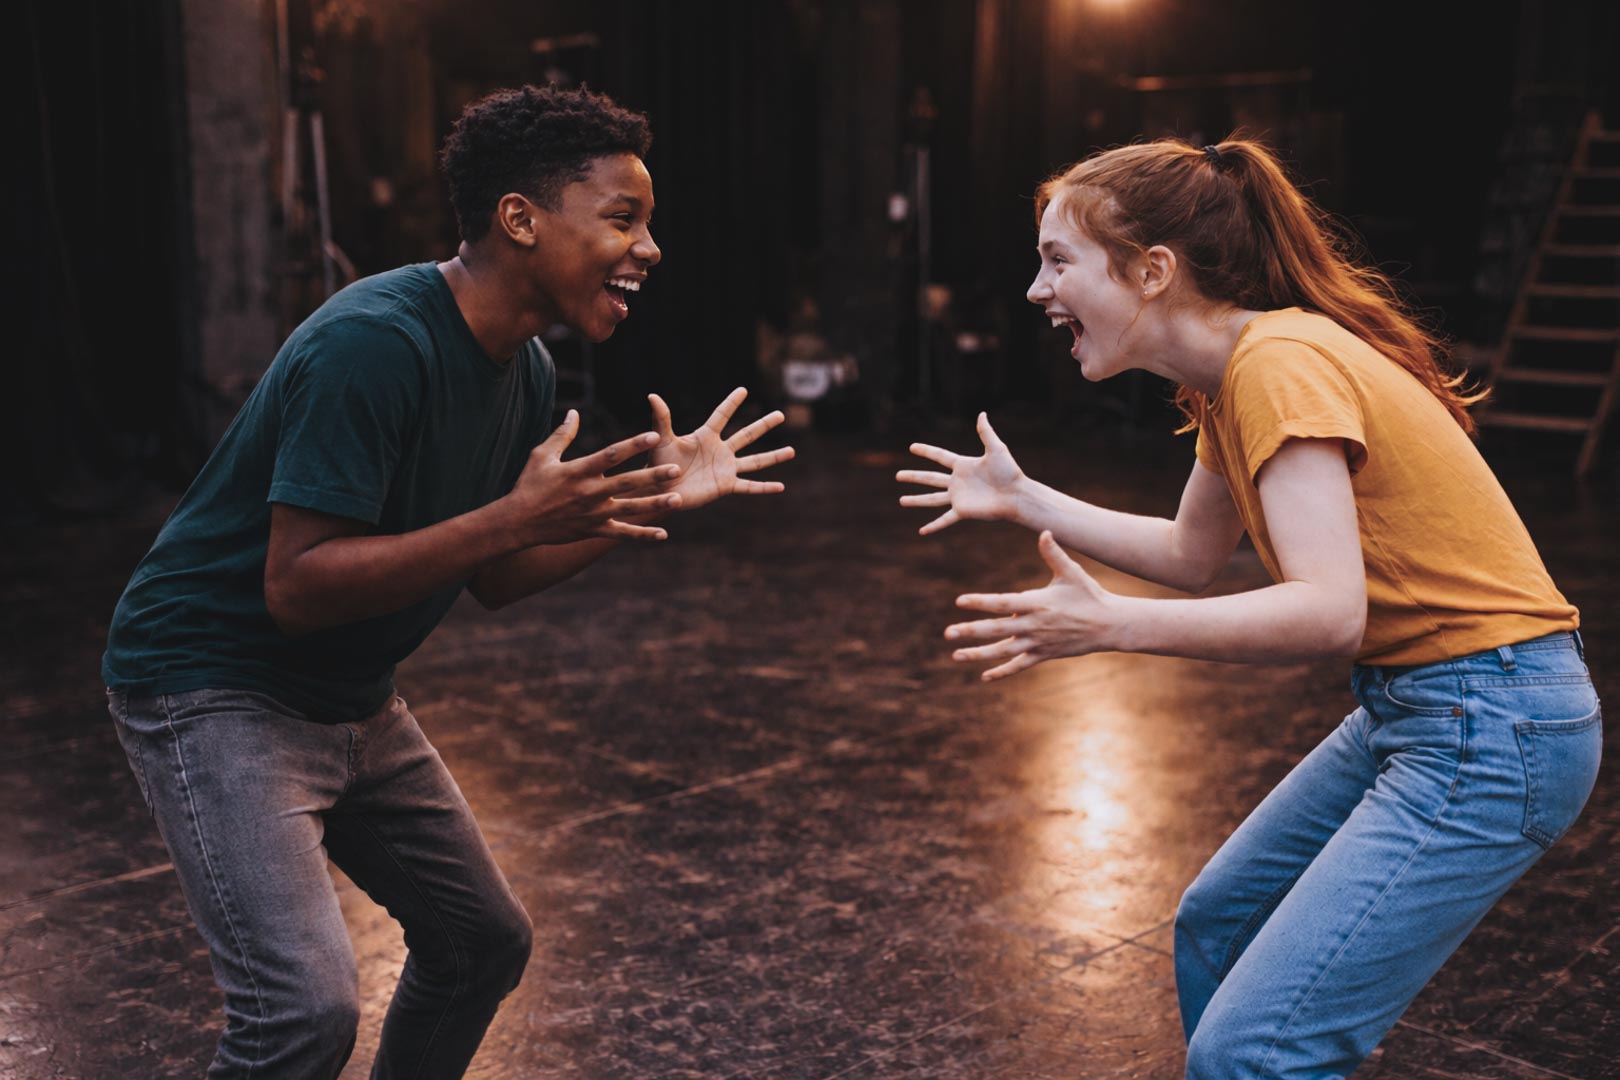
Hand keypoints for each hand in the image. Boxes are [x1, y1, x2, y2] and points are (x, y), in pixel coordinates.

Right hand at [505, 410, 684, 544]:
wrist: (519, 522)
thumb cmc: (529, 484)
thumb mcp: (541, 455)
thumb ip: (562, 435)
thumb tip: (574, 413)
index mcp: (578, 471)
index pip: (611, 455)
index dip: (633, 445)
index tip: (654, 435)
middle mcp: (589, 492)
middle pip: (627, 483)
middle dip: (653, 476)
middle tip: (676, 470)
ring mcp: (594, 514)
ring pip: (630, 509)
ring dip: (655, 504)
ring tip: (679, 500)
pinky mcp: (594, 530)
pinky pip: (622, 534)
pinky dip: (642, 535)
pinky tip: (663, 534)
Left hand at [646, 388, 794, 510]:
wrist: (660, 491)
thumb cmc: (658, 464)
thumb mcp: (661, 440)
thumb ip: (661, 419)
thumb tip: (652, 395)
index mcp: (706, 437)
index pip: (722, 415)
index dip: (732, 403)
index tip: (743, 390)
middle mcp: (720, 451)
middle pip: (747, 435)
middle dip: (764, 425)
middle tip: (781, 414)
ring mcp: (725, 468)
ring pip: (755, 461)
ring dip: (774, 456)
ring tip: (792, 451)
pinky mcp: (726, 485)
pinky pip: (749, 486)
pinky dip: (764, 488)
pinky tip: (780, 487)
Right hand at [897, 412, 1026, 534]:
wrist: (1016, 495)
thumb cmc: (1009, 472)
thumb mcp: (996, 448)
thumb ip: (986, 432)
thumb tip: (982, 413)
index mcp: (963, 466)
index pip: (940, 456)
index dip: (926, 451)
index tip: (912, 447)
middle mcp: (957, 482)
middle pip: (930, 478)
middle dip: (914, 476)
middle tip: (897, 475)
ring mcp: (959, 497)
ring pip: (932, 499)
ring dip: (916, 500)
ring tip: (901, 500)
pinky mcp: (962, 511)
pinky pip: (944, 519)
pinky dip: (933, 526)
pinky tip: (922, 532)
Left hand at [944, 531, 1119, 680]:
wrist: (1110, 625)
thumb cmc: (1090, 595)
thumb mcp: (1071, 572)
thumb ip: (1053, 554)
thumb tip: (1044, 531)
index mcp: (1037, 603)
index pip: (1003, 603)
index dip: (981, 602)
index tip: (960, 601)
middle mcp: (1034, 625)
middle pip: (997, 630)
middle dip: (971, 631)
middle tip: (948, 633)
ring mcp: (1038, 642)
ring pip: (1003, 651)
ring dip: (979, 654)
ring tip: (956, 656)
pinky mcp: (1044, 655)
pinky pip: (1019, 665)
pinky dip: (1002, 671)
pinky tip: (984, 677)